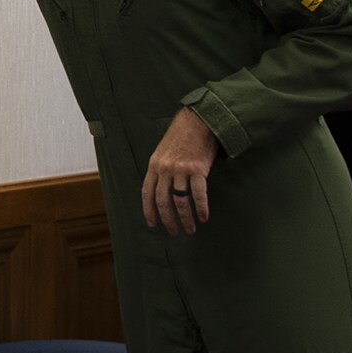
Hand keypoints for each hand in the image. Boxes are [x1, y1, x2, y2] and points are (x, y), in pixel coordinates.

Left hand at [140, 106, 219, 235]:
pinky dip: (201, 208)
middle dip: (168, 220)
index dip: (149, 212)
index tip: (153, 225)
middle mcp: (165, 169)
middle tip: (173, 232)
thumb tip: (165, 193)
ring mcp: (181, 169)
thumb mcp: (164, 152)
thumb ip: (162, 170)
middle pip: (163, 201)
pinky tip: (204, 217)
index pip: (147, 194)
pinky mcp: (198, 169)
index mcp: (154, 165)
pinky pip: (198, 194)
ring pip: (180, 201)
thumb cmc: (182, 136)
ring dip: (186, 218)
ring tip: (190, 229)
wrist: (199, 120)